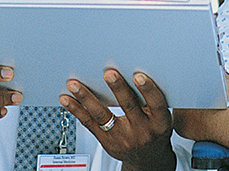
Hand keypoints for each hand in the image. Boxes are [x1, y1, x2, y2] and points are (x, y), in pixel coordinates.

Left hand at [61, 70, 175, 170]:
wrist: (147, 158)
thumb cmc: (154, 130)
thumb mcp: (162, 117)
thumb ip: (151, 99)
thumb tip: (135, 70)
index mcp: (159, 123)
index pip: (156, 105)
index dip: (148, 90)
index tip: (138, 76)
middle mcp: (141, 131)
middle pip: (128, 107)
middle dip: (118, 89)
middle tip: (109, 74)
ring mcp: (122, 138)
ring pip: (102, 116)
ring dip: (87, 98)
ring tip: (75, 85)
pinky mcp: (106, 141)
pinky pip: (89, 123)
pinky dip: (76, 109)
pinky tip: (67, 99)